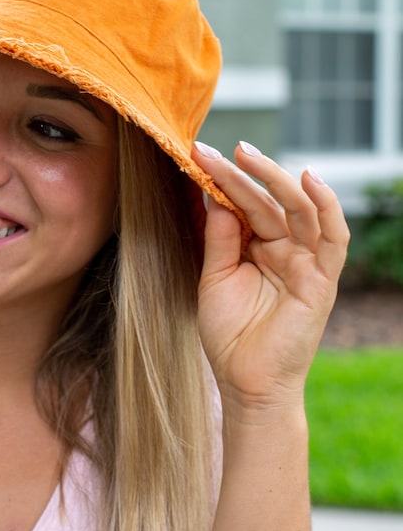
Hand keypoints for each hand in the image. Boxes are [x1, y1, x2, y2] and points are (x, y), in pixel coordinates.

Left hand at [192, 141, 349, 413]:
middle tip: (217, 149)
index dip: (223, 181)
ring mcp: (306, 262)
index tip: (196, 156)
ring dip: (276, 179)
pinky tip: (309, 180)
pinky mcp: (323, 279)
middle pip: (268, 202)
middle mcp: (284, 250)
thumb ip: (219, 239)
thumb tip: (213, 195)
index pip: (243, 206)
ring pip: (299, 210)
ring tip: (247, 155)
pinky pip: (332, 237)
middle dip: (243, 174)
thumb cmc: (229, 334)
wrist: (245, 381)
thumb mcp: (214, 278)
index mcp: (257, 249)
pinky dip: (326, 207)